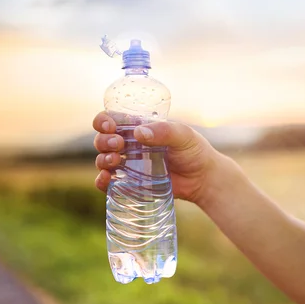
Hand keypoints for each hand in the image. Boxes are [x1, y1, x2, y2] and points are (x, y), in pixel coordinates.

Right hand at [92, 112, 220, 202]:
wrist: (203, 179)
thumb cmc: (194, 151)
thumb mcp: (183, 135)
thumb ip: (164, 131)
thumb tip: (139, 133)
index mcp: (139, 128)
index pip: (112, 119)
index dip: (103, 121)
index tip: (110, 126)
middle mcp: (130, 145)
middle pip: (102, 139)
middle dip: (103, 141)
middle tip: (118, 145)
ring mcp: (129, 165)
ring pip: (103, 159)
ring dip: (102, 159)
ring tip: (115, 161)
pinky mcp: (131, 184)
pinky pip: (109, 183)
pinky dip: (102, 181)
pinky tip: (107, 179)